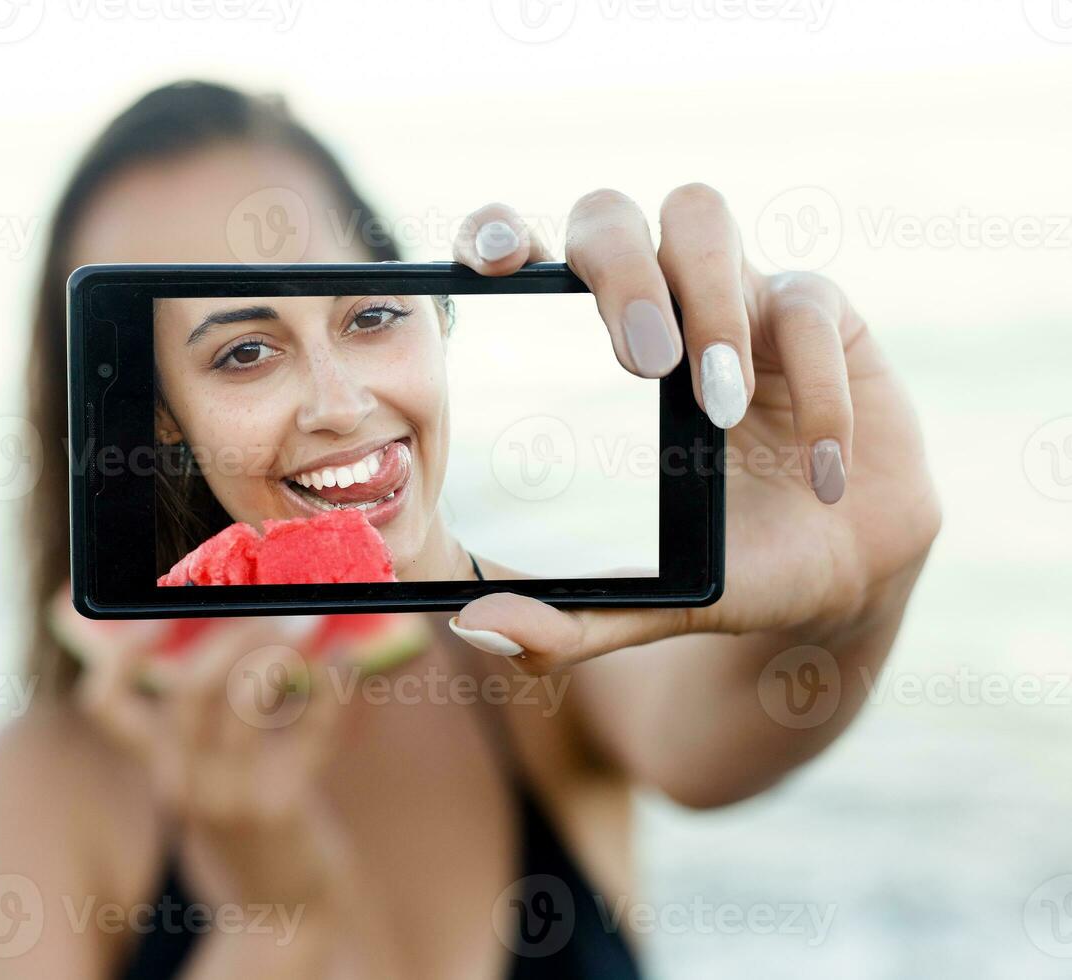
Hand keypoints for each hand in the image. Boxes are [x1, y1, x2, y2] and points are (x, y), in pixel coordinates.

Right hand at [49, 595, 350, 907]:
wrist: (281, 911)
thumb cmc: (247, 822)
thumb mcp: (208, 775)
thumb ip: (209, 719)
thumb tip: (236, 627)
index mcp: (160, 765)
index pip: (107, 705)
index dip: (119, 656)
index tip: (155, 614)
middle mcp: (183, 781)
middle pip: (189, 690)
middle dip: (229, 638)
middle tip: (265, 614)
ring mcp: (231, 798)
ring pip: (243, 703)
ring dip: (277, 654)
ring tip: (304, 630)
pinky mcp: (282, 809)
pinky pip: (309, 734)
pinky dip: (332, 690)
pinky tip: (346, 659)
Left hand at [447, 188, 941, 670]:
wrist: (844, 578)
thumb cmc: (732, 564)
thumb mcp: (649, 602)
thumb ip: (567, 621)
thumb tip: (474, 627)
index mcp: (598, 348)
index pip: (538, 258)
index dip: (502, 231)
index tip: (493, 261)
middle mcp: (661, 302)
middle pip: (613, 213)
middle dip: (621, 270)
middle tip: (639, 363)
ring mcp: (738, 296)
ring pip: (700, 218)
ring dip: (709, 304)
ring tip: (718, 407)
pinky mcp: (824, 315)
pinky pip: (810, 306)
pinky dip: (815, 388)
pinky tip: (819, 473)